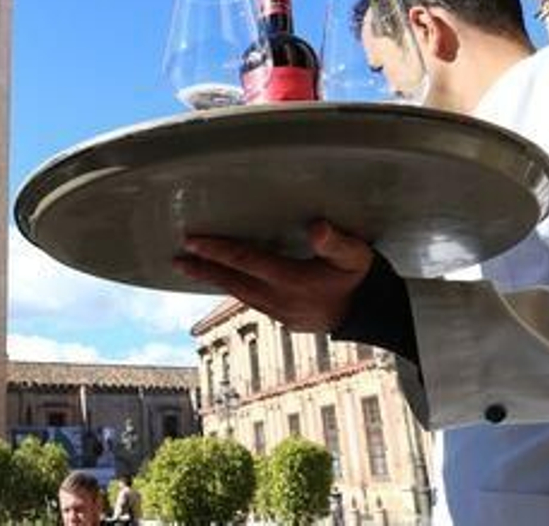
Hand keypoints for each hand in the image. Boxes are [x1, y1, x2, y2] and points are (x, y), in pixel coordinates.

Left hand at [173, 220, 373, 331]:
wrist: (372, 316)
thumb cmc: (360, 278)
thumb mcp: (355, 255)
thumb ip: (336, 241)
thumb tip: (317, 227)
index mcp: (294, 282)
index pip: (247, 262)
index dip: (217, 251)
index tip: (192, 241)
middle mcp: (281, 301)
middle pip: (234, 282)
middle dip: (204, 269)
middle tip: (176, 259)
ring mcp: (280, 314)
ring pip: (240, 294)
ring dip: (215, 280)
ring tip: (191, 268)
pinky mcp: (283, 320)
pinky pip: (251, 302)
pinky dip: (233, 289)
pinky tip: (224, 282)